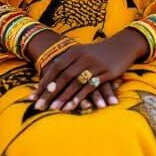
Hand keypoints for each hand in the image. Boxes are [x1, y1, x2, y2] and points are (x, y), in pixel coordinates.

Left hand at [31, 31, 146, 112]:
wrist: (122, 45)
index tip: (33, 96)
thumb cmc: (98, 53)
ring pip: (75, 83)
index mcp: (74, 51)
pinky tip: (73, 106)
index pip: (55, 68)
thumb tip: (48, 82)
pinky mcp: (105, 72)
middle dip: (50, 93)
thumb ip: (67, 65)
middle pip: (62, 77)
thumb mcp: (81, 54)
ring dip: (64, 97)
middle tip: (39, 106)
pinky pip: (89, 87)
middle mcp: (82, 57)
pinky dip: (80, 97)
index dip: (44, 82)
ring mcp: (94, 65)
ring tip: (54, 109)